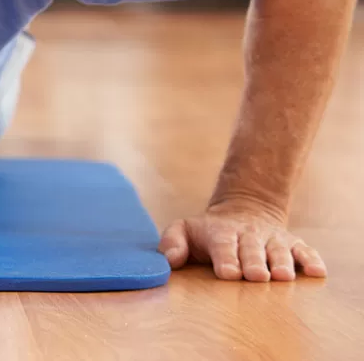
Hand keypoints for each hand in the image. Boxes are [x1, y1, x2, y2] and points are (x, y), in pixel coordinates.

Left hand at [158, 198, 325, 281]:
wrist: (245, 209)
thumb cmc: (209, 232)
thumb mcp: (185, 229)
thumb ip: (172, 242)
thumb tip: (169, 260)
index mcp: (221, 232)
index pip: (222, 245)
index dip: (226, 258)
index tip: (228, 273)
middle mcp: (248, 234)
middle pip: (252, 249)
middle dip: (254, 262)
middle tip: (257, 276)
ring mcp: (272, 238)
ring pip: (279, 250)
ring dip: (282, 262)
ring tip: (283, 276)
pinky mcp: (292, 243)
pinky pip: (305, 250)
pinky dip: (311, 260)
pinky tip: (316, 271)